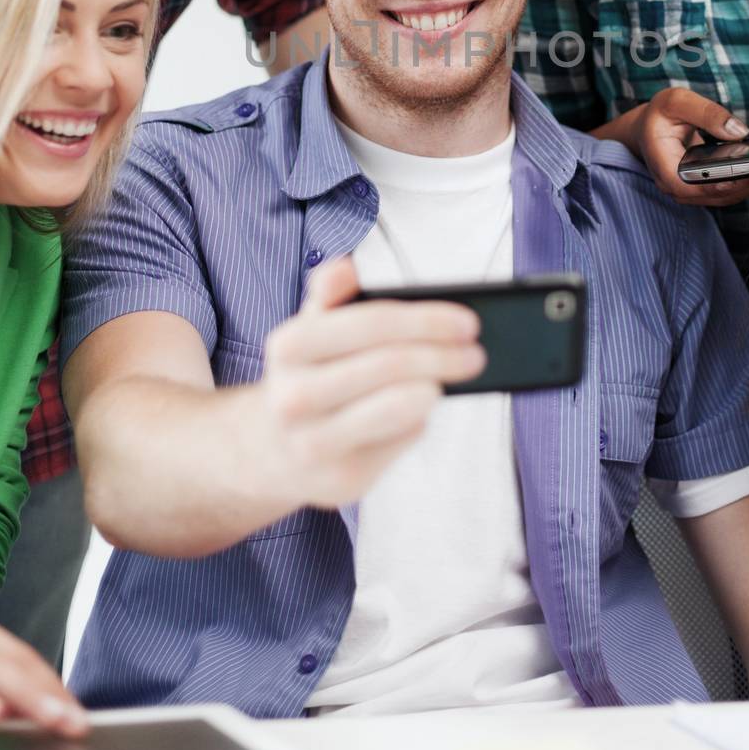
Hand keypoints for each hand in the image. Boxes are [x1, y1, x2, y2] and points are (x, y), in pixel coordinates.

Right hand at [256, 256, 484, 509]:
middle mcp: (293, 397)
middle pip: (390, 366)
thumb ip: (330, 290)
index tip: (467, 321)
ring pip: (398, 407)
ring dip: (438, 385)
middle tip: (476, 352)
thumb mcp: (312, 326)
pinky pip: (400, 442)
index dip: (426, 320)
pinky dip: (418, 420)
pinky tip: (421, 408)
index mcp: (289, 346)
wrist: (272, 448)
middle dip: (443, 355)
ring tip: (461, 372)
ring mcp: (314, 444)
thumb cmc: (310, 372)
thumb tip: (348, 268)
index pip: (372, 323)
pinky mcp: (342, 480)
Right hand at [635, 87, 748, 206]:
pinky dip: (748, 179)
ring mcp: (690, 190)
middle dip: (747, 181)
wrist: (651, 128)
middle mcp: (675, 185)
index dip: (718, 184)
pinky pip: (728, 190)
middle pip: (714, 195)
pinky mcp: (704, 189)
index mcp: (662, 165)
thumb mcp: (677, 101)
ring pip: (725, 196)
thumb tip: (739, 132)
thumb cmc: (662, 114)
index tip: (746, 174)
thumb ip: (706, 113)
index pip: (690, 185)